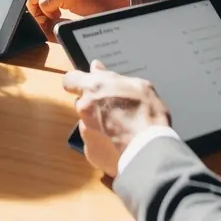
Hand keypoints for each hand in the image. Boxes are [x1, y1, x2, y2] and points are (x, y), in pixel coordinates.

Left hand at [63, 61, 170, 176]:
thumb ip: (112, 76)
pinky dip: (103, 144)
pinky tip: (119, 146)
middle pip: (83, 104)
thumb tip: (97, 68)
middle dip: (94, 106)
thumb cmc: (147, 115)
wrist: (150, 151)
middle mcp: (84, 108)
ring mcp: (85, 131)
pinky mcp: (90, 152)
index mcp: (94, 87)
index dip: (77, 83)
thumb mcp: (137, 85)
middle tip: (115, 111)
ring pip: (88, 124)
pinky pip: (94, 145)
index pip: (70, 80)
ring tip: (121, 132)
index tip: (85, 86)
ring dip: (99, 126)